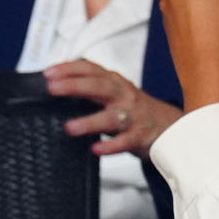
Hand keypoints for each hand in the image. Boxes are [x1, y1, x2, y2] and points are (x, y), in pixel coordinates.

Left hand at [42, 58, 181, 155]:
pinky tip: (95, 149)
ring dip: (89, 121)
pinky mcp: (138, 137)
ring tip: (69, 127)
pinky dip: (110, 146)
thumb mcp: (114, 92)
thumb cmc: (134, 109)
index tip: (48, 73)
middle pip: (99, 86)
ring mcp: (131, 117)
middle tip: (52, 89)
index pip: (91, 68)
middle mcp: (123, 96)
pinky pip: (124, 143)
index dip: (69, 69)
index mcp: (114, 82)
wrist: (169, 126)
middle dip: (74, 85)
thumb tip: (54, 88)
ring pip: (110, 117)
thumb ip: (90, 89)